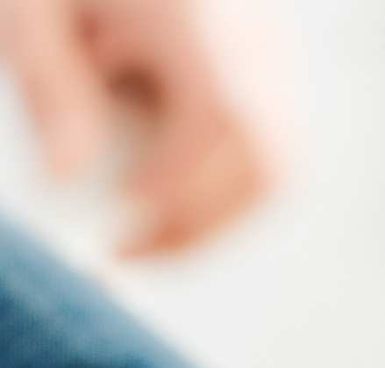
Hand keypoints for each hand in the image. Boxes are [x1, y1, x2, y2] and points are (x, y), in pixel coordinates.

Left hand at [0, 0, 275, 255]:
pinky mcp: (269, 61)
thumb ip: (52, 90)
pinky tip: (159, 168)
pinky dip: (217, 175)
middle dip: (201, 222)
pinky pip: (267, 140)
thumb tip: (72, 182)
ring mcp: (273, 50)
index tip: (118, 222)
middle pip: (270, 160)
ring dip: (212, 206)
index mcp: (200, 16)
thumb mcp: (30, 5)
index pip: (222, 116)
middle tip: (129, 249)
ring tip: (142, 219)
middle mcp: (256, 36)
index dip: (177, 183)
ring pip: (278, 161)